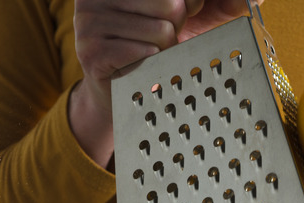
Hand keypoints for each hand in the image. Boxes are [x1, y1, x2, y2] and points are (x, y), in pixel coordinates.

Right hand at [68, 0, 251, 168]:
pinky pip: (146, 53)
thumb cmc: (159, 45)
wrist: (123, 92)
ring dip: (166, 48)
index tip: (187, 13)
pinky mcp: (91, 51)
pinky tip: (142, 66)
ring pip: (162, 30)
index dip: (189, 6)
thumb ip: (215, 0)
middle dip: (178, 25)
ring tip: (151, 52)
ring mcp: (88, 20)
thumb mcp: (188, 12)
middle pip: (172, 4)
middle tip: (163, 36)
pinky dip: (154, 64)